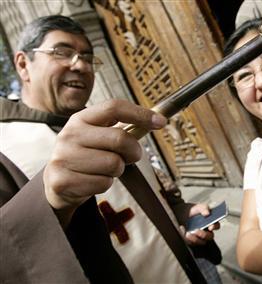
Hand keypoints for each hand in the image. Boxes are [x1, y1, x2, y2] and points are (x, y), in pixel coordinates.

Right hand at [43, 100, 166, 223]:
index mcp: (81, 119)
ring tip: (104, 169)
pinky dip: (105, 184)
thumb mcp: (100, 136)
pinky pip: (104, 183)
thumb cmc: (89, 155)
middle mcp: (69, 135)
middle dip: (133, 150)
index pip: (114, 107)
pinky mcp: (63, 180)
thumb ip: (124, 129)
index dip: (141, 113)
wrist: (58, 182)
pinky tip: (93, 180)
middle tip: (130, 156)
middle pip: (120, 138)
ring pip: (114, 164)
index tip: (161, 122)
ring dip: (117, 170)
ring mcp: (64, 157)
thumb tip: (158, 120)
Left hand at [180, 203, 220, 245]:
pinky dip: (187, 238)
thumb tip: (207, 213)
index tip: (210, 227)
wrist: (182, 214)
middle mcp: (207, 231)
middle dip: (204, 235)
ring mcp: (200, 237)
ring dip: (195, 239)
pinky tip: (182, 231)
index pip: (216, 226)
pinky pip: (191, 243)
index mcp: (211, 222)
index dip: (215, 227)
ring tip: (188, 233)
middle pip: (210, 236)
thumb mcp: (198, 207)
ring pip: (201, 242)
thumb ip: (204, 208)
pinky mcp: (192, 241)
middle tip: (196, 230)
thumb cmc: (193, 211)